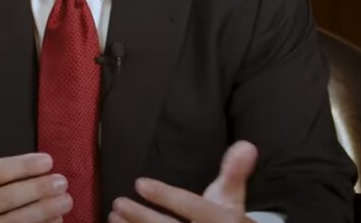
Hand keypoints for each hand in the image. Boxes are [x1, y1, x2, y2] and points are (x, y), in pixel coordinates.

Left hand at [109, 140, 257, 222]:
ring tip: (112, 217)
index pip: (192, 207)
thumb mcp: (232, 197)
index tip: (140, 183)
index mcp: (221, 220)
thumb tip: (247, 145)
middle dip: (142, 218)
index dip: (166, 196)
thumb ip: (234, 171)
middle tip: (118, 204)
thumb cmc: (226, 219)